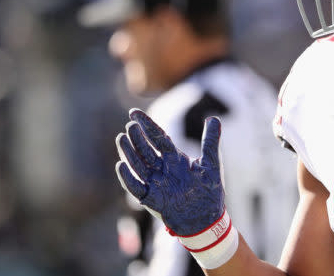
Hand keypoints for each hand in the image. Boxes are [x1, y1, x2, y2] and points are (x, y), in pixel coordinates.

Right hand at [115, 108, 224, 235]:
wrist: (207, 219)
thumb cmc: (209, 191)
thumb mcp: (211, 163)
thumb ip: (210, 141)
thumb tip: (213, 117)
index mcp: (175, 158)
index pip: (157, 137)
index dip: (146, 124)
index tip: (134, 113)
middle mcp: (162, 168)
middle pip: (146, 149)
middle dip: (137, 137)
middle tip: (130, 125)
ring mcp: (155, 183)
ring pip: (138, 165)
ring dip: (129, 153)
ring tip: (121, 138)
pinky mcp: (151, 199)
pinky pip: (136, 187)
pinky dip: (127, 177)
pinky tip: (121, 165)